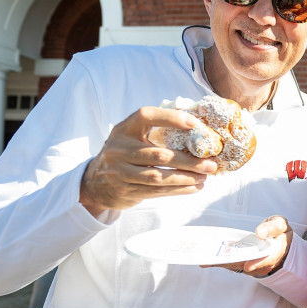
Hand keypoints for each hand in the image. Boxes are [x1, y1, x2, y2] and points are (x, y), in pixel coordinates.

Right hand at [79, 105, 218, 215]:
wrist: (95, 183)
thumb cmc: (125, 155)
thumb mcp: (130, 138)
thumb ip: (154, 133)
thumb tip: (198, 130)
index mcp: (123, 129)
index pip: (146, 116)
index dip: (170, 117)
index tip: (194, 124)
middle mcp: (118, 149)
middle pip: (159, 155)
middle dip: (188, 161)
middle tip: (211, 164)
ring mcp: (120, 172)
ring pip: (159, 177)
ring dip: (186, 178)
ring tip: (205, 177)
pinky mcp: (125, 190)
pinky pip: (156, 192)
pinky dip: (178, 190)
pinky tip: (194, 187)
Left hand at [206, 215, 293, 276]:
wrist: (278, 246)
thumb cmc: (278, 233)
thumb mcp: (281, 226)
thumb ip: (273, 227)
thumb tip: (260, 232)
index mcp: (275, 252)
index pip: (268, 259)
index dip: (258, 263)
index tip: (248, 266)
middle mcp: (261, 263)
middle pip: (246, 265)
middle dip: (231, 263)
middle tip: (214, 261)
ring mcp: (250, 265)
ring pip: (235, 266)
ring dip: (221, 263)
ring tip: (205, 260)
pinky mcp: (241, 264)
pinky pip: (230, 265)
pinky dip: (217, 263)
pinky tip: (203, 262)